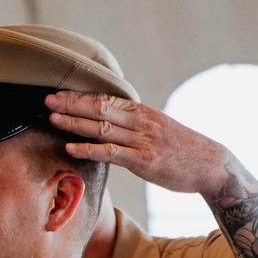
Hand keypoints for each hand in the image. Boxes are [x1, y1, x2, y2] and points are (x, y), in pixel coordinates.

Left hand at [45, 91, 237, 199]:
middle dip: (71, 103)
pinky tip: (71, 147)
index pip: (104, 99)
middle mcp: (140, 122)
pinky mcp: (144, 160)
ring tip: (52, 118)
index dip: (78, 96)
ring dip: (75, 123)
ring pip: (102, 128)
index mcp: (141, 112)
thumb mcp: (156, 129)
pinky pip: (112, 153)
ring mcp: (142, 140)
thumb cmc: (181, 149)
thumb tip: (107, 122)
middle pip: (100, 108)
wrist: (211, 165)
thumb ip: (132, 125)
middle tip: (46, 100)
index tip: (56, 93)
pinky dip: (89, 149)